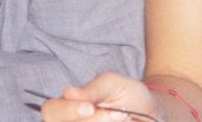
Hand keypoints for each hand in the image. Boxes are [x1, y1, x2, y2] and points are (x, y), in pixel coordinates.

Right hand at [39, 72, 156, 121]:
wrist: (151, 113)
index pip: (50, 111)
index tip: (90, 107)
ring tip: (124, 118)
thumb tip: (67, 92)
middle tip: (119, 113)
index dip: (67, 111)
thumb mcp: (113, 83)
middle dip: (94, 121)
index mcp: (68, 105)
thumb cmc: (128, 94)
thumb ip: (92, 88)